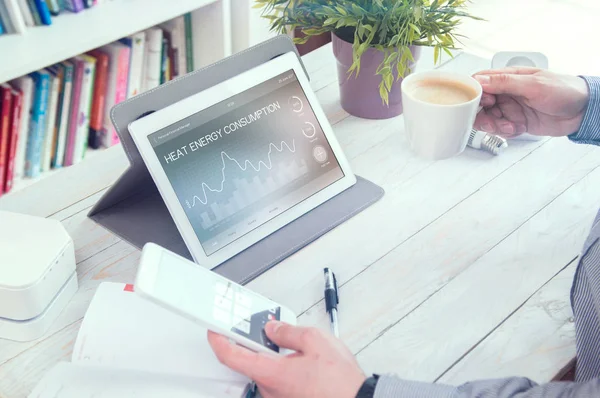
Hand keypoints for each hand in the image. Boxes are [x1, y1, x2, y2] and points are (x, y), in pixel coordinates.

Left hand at [208, 322, 365, 397]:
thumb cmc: (340, 382)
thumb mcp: (315, 341)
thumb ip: (288, 332)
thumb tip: (273, 328)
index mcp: (271, 373)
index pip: (231, 356)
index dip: (218, 340)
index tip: (214, 331)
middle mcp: (270, 391)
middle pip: (253, 363)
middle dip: (263, 347)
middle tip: (276, 335)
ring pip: (269, 374)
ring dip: (279, 362)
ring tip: (305, 356)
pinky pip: (280, 385)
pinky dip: (288, 373)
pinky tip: (308, 369)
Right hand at [473, 67, 589, 137]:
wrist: (583, 111)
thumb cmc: (564, 90)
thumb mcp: (533, 84)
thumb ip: (505, 82)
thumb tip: (481, 81)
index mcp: (508, 77)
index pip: (480, 82)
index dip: (475, 93)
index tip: (483, 102)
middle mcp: (506, 93)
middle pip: (480, 104)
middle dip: (482, 114)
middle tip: (493, 119)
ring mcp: (510, 108)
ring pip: (488, 119)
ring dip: (494, 125)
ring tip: (508, 126)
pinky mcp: (516, 122)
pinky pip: (501, 130)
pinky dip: (506, 132)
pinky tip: (518, 128)